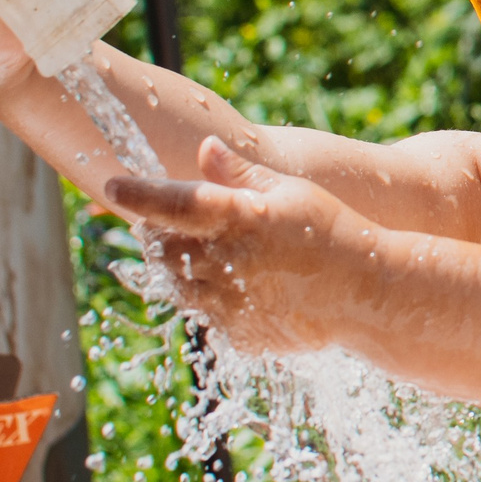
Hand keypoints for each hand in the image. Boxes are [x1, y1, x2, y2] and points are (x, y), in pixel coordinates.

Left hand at [107, 136, 377, 358]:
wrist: (367, 294)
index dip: (136, 193)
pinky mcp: (238, 334)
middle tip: (165, 221)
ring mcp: (229, 304)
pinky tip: (236, 284)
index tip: (112, 184)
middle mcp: (226, 262)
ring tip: (201, 252)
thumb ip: (242, 174)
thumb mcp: (290, 192)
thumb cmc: (330, 232)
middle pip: (162, 247)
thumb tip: (205, 147)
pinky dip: (208, 298)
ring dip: (176, 268)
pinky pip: (205, 314)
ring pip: (176, 285)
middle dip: (156, 232)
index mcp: (238, 218)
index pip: (169, 202)